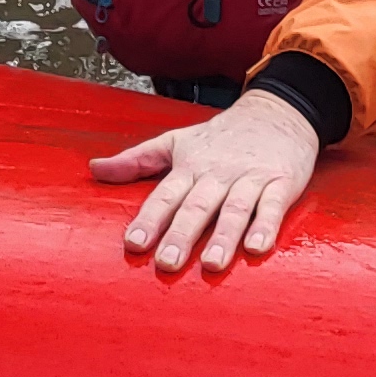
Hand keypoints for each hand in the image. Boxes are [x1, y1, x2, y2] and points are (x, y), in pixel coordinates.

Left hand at [90, 88, 322, 275]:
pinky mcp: (281, 183)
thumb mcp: (176, 141)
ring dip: (224, 237)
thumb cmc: (222, 135)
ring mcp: (250, 178)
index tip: (133, 244)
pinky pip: (273, 206)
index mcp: (191, 166)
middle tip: (167, 263)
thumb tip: (94, 169)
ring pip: (235, 209)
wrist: (278, 111)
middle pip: (198, 206)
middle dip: (182, 234)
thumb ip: (136, 160)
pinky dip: (266, 226)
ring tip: (212, 265)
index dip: (149, 219)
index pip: (165, 195)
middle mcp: (218, 173)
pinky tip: (257, 248)